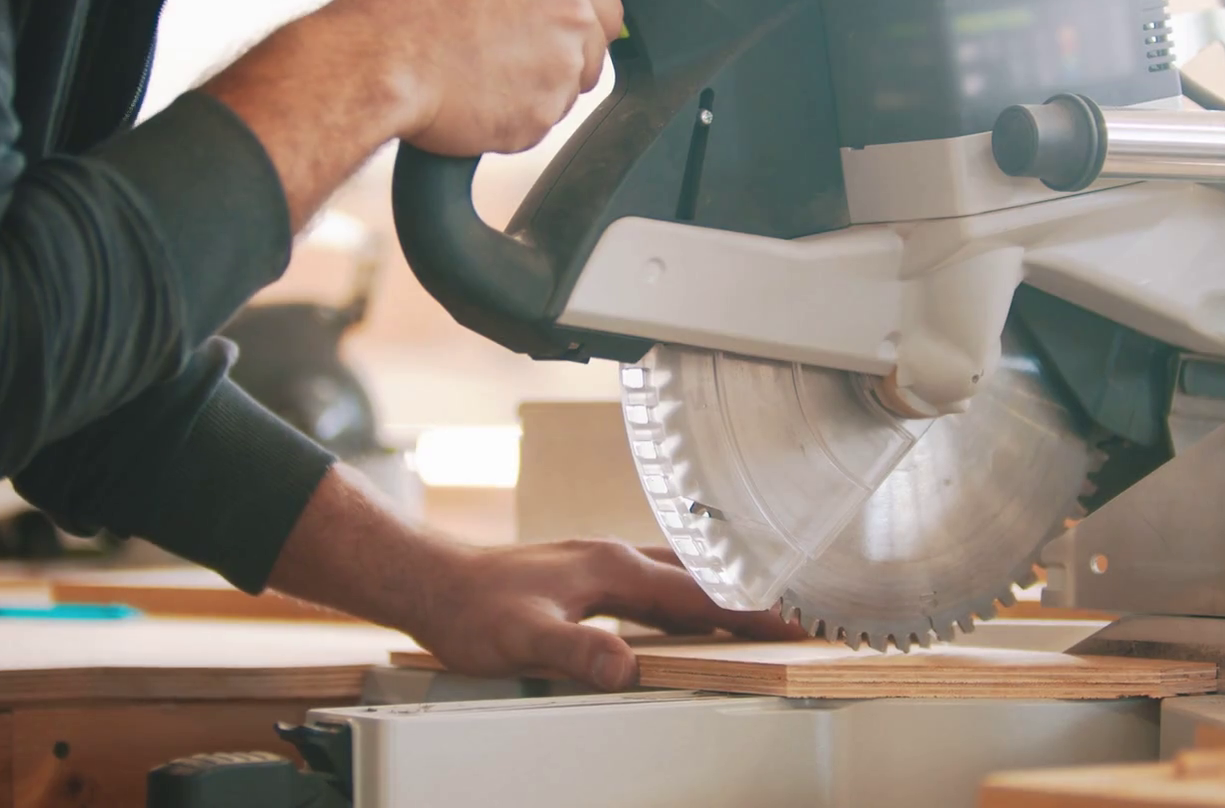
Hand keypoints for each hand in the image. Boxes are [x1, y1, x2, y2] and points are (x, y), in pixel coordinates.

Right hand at [326, 0, 622, 156]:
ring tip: (479, 75)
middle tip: (508, 58)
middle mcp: (571, 14)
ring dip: (535, 89)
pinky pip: (536, 123)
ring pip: (564, 91)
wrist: (378, 59)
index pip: (608, 3)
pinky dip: (511, 120)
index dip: (582, 21)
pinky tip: (472, 99)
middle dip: (561, 58)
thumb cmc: (405, 0)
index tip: (560, 33)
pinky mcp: (539, 118)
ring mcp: (559, 70)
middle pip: (592, 51)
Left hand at [407, 541, 810, 690]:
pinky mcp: (585, 577)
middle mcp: (612, 558)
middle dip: (745, 599)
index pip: (696, 592)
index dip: (747, 610)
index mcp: (612, 567)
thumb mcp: (524, 639)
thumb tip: (626, 666)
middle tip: (792, 620)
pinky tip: (683, 620)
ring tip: (754, 619)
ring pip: (676, 580)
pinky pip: (652, 589)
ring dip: (716, 598)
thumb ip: (577, 651)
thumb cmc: (471, 607)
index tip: (792, 621)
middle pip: (697, 580)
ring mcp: (599, 565)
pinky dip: (682, 603)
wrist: (432, 582)